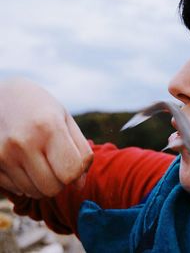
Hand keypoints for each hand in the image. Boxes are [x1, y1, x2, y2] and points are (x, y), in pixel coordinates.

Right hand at [0, 77, 92, 197]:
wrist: (2, 98)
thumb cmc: (42, 110)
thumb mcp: (67, 121)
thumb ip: (81, 153)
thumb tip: (79, 185)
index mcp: (49, 128)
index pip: (70, 172)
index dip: (76, 172)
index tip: (72, 161)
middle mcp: (23, 142)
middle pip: (52, 188)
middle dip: (60, 181)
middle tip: (56, 163)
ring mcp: (3, 154)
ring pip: (34, 192)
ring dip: (42, 182)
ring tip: (39, 159)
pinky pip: (16, 189)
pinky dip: (24, 181)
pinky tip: (23, 161)